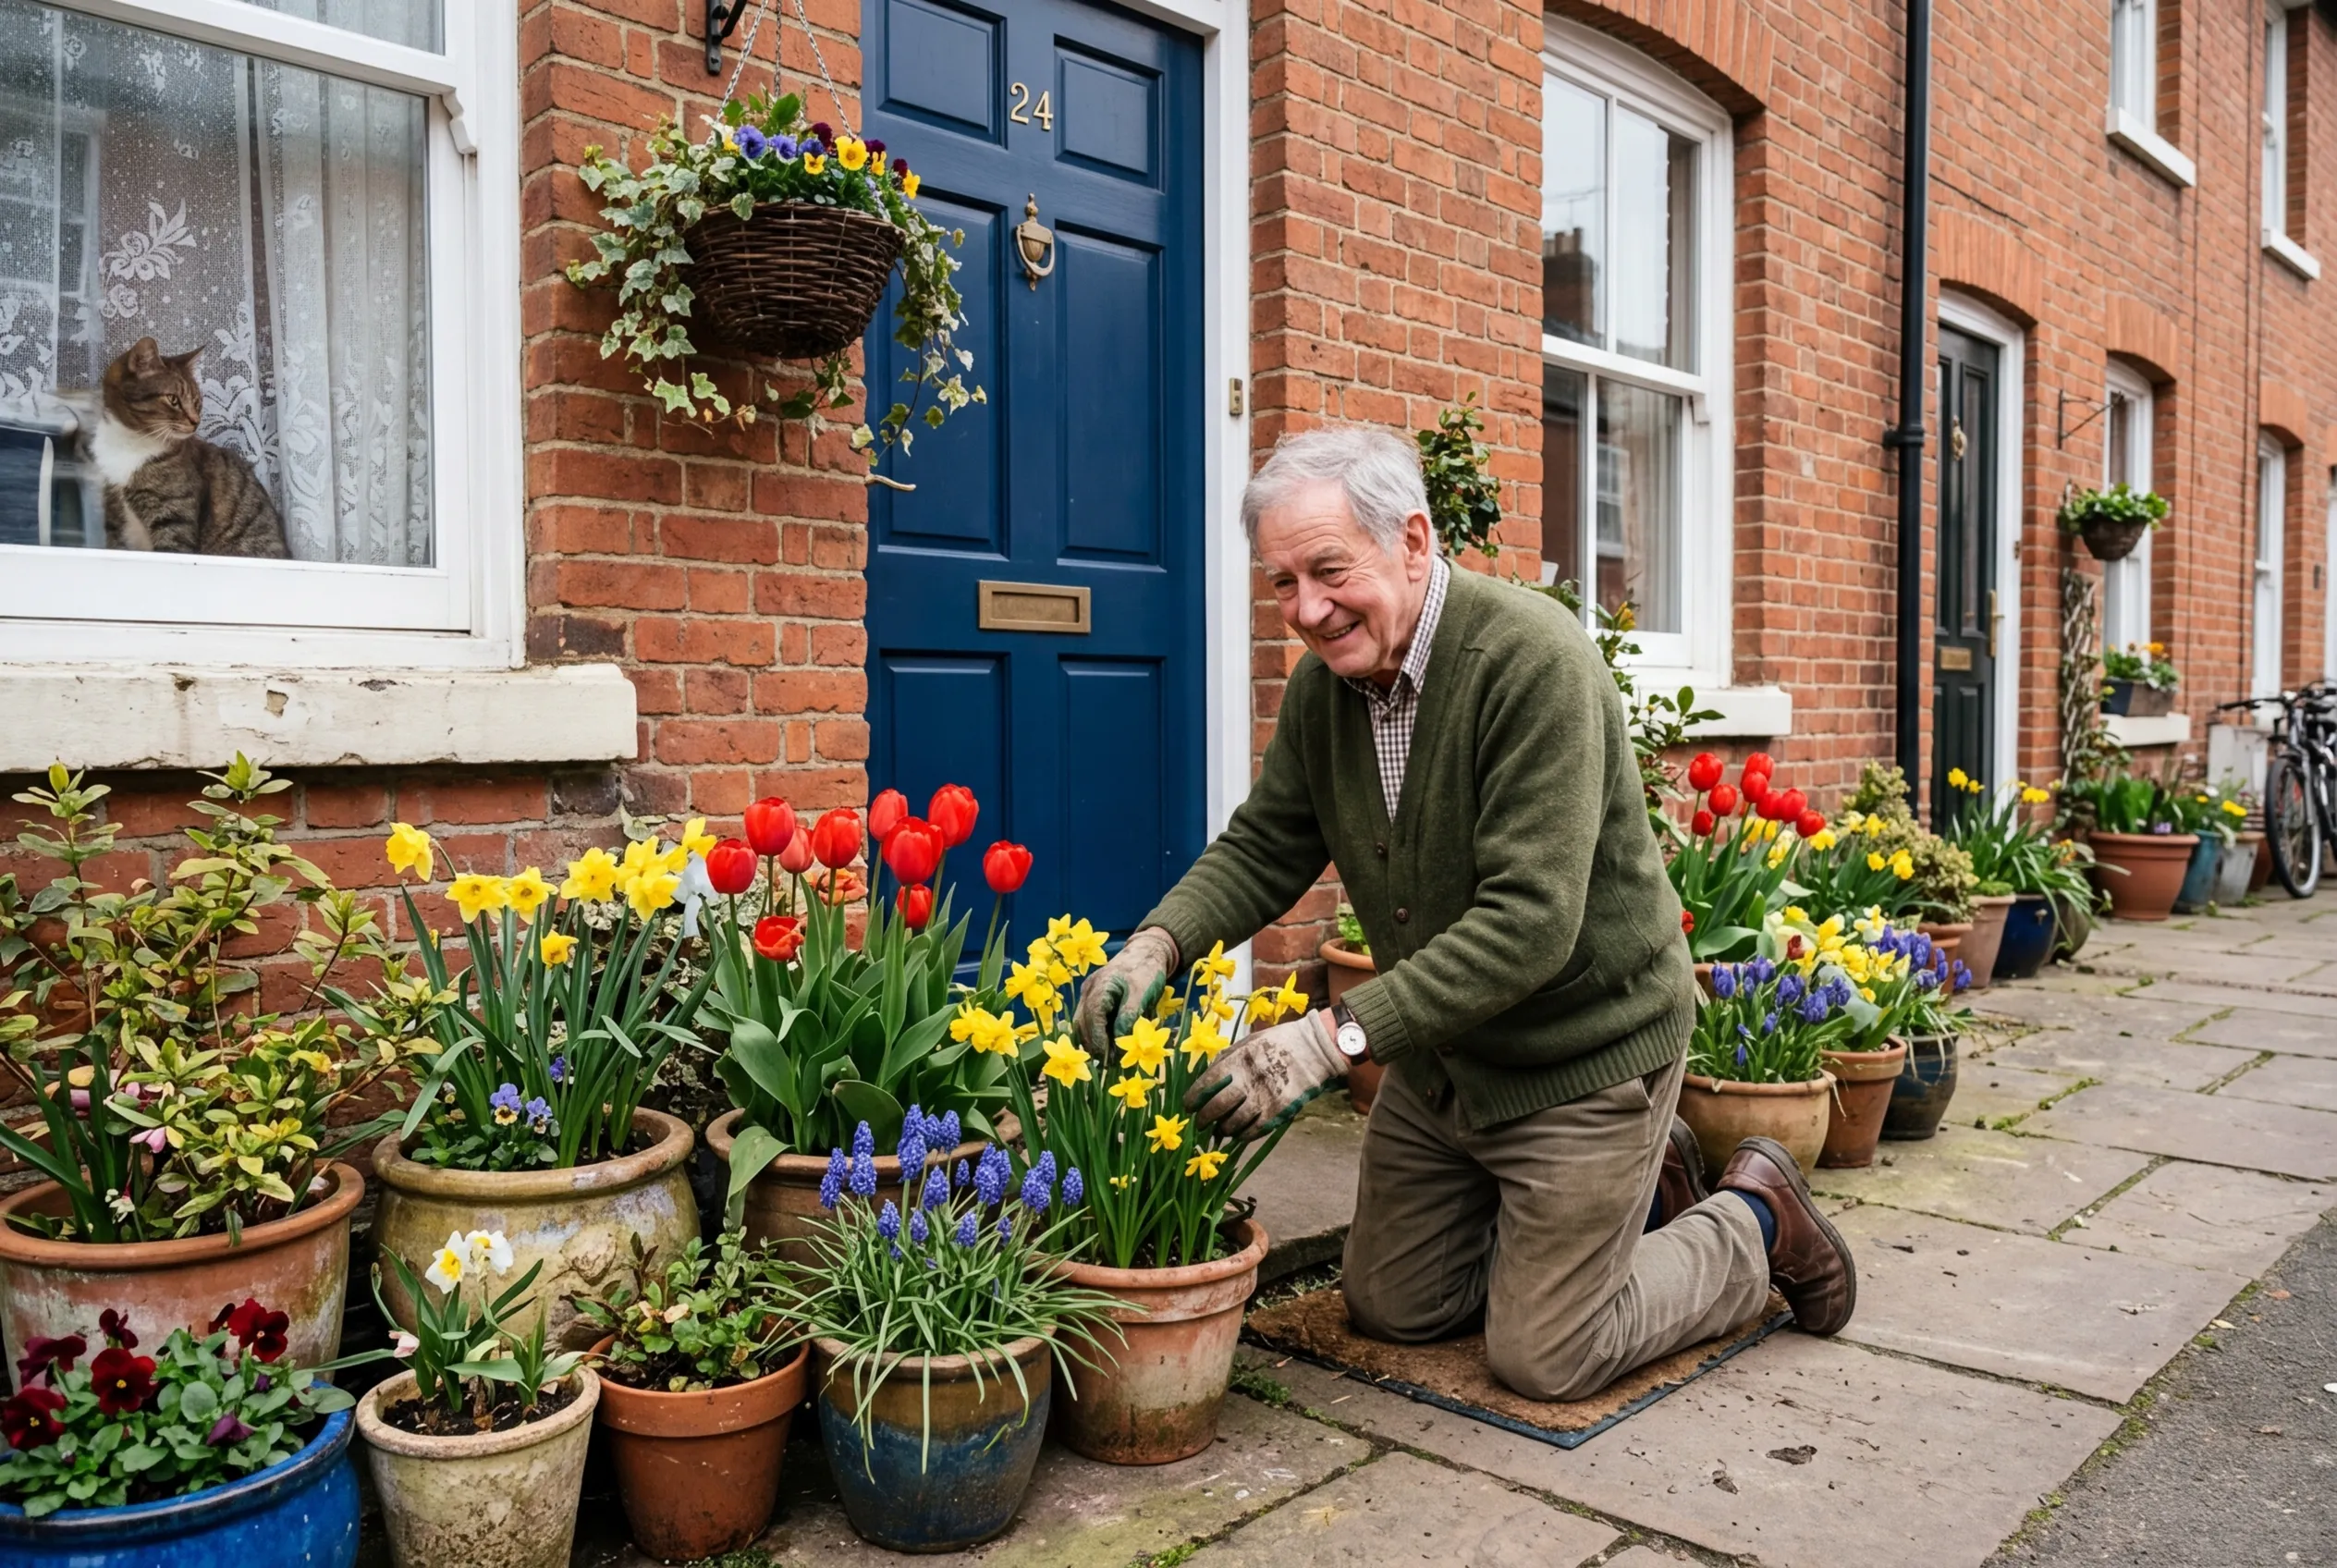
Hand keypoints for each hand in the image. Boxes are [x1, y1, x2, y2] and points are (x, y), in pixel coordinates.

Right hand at [1074, 927, 1178, 1058]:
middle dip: (1093, 1044)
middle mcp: (1089, 989)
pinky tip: (1104, 1045)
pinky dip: (1094, 1032)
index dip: (1098, 1038)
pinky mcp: (1093, 997)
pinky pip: (1088, 1018)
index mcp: (1100, 985)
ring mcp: (1088, 992)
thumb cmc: (1146, 970)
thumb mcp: (1142, 993)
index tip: (1106, 1056)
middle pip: (1083, 1022)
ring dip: (1091, 1040)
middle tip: (1107, 1063)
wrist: (1147, 952)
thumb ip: (1129, 1015)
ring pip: (1082, 1022)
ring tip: (1106, 1058)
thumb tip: (1120, 1040)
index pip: (1093, 1017)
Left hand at [1185, 1010, 1347, 1142]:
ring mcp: (1264, 1098)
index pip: (1207, 1084)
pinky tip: (1240, 1132)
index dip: (1194, 1098)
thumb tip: (1205, 1079)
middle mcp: (1248, 1080)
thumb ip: (1226, 1059)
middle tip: (1200, 1123)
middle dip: (1204, 1119)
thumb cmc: (1277, 1042)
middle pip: (1217, 1107)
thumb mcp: (1248, 1042)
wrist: (1314, 1049)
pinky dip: (1243, 1135)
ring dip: (1223, 1129)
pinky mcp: (1279, 1111)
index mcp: (1238, 1060)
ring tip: (1221, 1129)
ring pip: (1233, 1124)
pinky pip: (1254, 1131)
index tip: (1189, 1105)